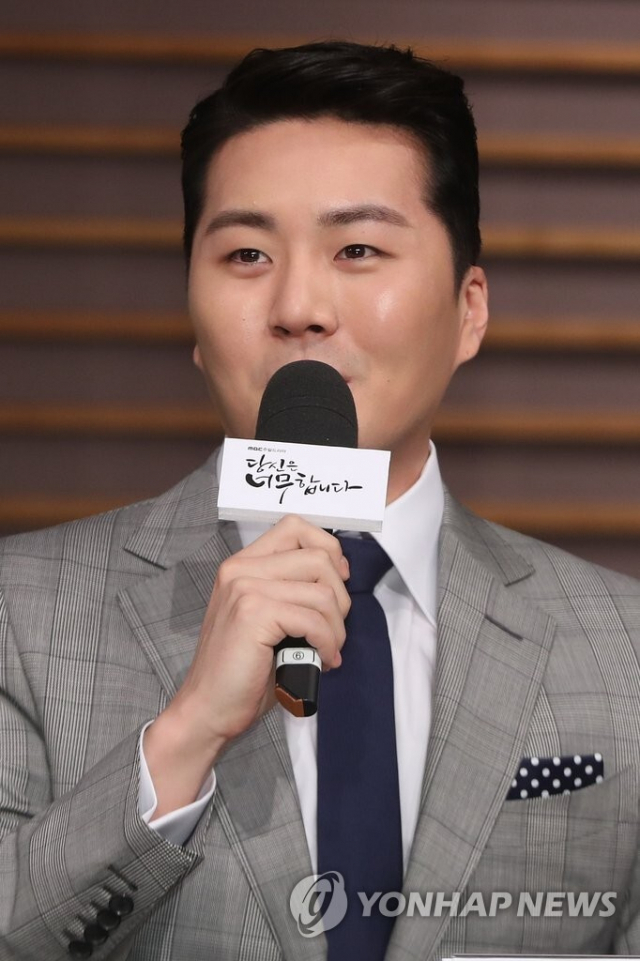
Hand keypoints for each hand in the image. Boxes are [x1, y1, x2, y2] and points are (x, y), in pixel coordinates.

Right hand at [143, 516, 349, 814]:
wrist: (207, 708)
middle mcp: (241, 569)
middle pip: (318, 557)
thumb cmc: (242, 670)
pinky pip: (314, 619)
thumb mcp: (267, 616)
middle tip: (333, 629)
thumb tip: (339, 573)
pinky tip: (323, 660)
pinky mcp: (254, 614)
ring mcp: (246, 589)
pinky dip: (328, 642)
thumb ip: (291, 588)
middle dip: (340, 597)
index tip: (337, 580)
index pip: (295, 526)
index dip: (327, 548)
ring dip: (337, 627)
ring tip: (328, 649)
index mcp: (243, 564)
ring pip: (322, 591)